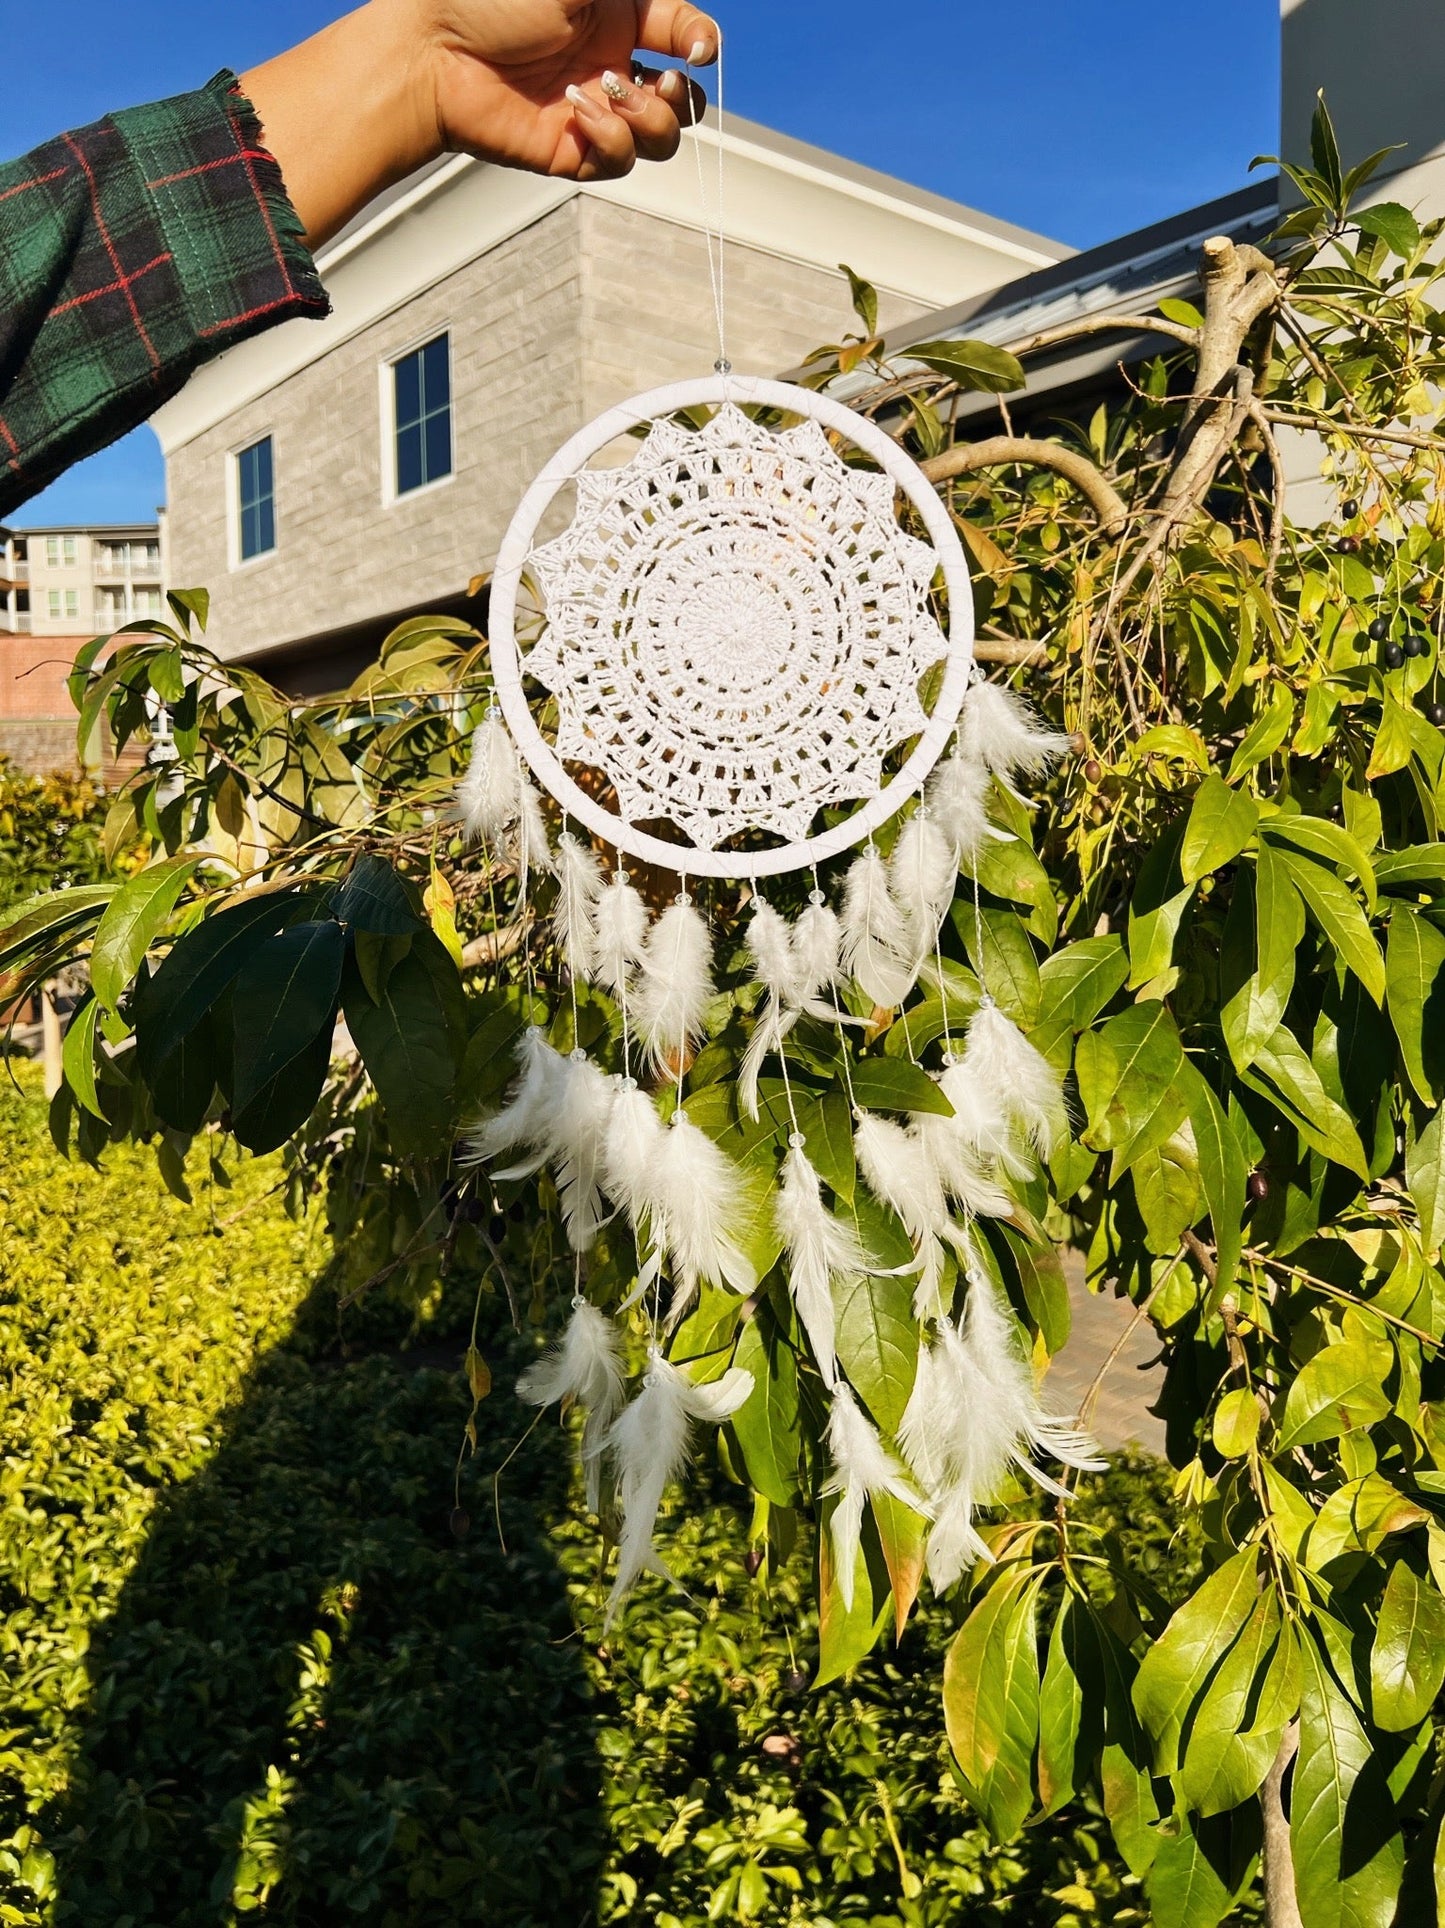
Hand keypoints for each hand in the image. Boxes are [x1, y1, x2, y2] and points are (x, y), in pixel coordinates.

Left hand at [242, 0, 716, 251]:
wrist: (434, 51)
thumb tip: (668, 0)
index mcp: (617, 15)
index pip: (685, 34)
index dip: (702, 44)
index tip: (698, 48)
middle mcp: (610, 64)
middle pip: (684, 99)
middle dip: (685, 97)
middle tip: (664, 82)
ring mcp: (593, 112)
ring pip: (661, 139)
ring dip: (652, 119)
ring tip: (609, 93)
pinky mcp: (572, 152)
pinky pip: (620, 161)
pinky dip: (612, 138)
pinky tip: (580, 112)